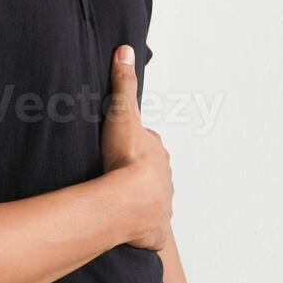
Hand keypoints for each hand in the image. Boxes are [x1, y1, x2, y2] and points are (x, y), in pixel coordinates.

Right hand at [100, 44, 172, 250]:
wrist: (131, 200)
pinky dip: (143, 232)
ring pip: (152, 202)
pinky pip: (150, 231)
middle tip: (117, 177)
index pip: (147, 144)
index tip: (119, 147)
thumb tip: (125, 49)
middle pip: (152, 174)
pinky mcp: (155, 232)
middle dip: (139, 175)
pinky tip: (130, 232)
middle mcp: (164, 178)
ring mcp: (161, 206)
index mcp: (157, 152)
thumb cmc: (126, 157)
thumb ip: (123, 83)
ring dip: (140, 203)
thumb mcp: (121, 113)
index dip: (134, 144)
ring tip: (120, 205)